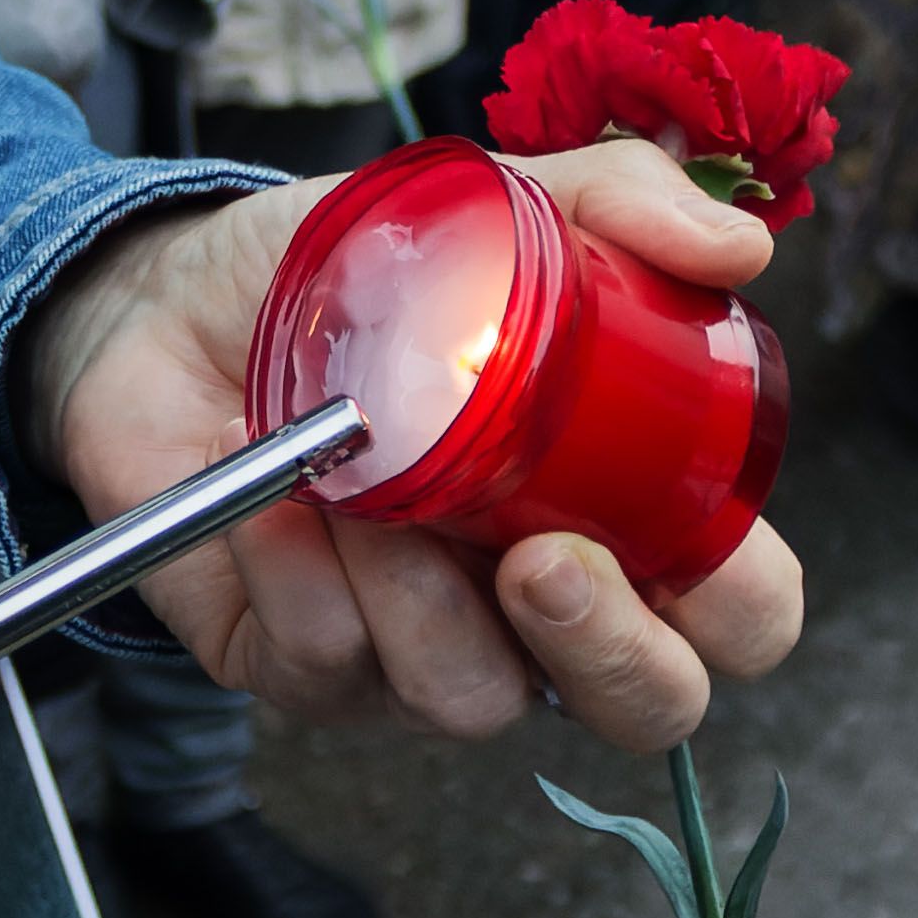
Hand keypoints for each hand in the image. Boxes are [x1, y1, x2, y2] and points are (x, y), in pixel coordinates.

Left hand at [14, 140, 805, 749]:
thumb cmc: (357, 277)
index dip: (740, 606)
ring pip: (468, 697)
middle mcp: (538, 609)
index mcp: (619, 516)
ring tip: (354, 470)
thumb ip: (618, 207)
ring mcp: (424, 653)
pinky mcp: (306, 671)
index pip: (741, 616)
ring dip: (412, 588)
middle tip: (535, 559)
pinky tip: (269, 484)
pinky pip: (326, 662)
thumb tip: (740, 249)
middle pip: (641, 709)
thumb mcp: (490, 212)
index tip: (672, 521)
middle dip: (601, 652)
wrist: (176, 300)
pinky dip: (295, 566)